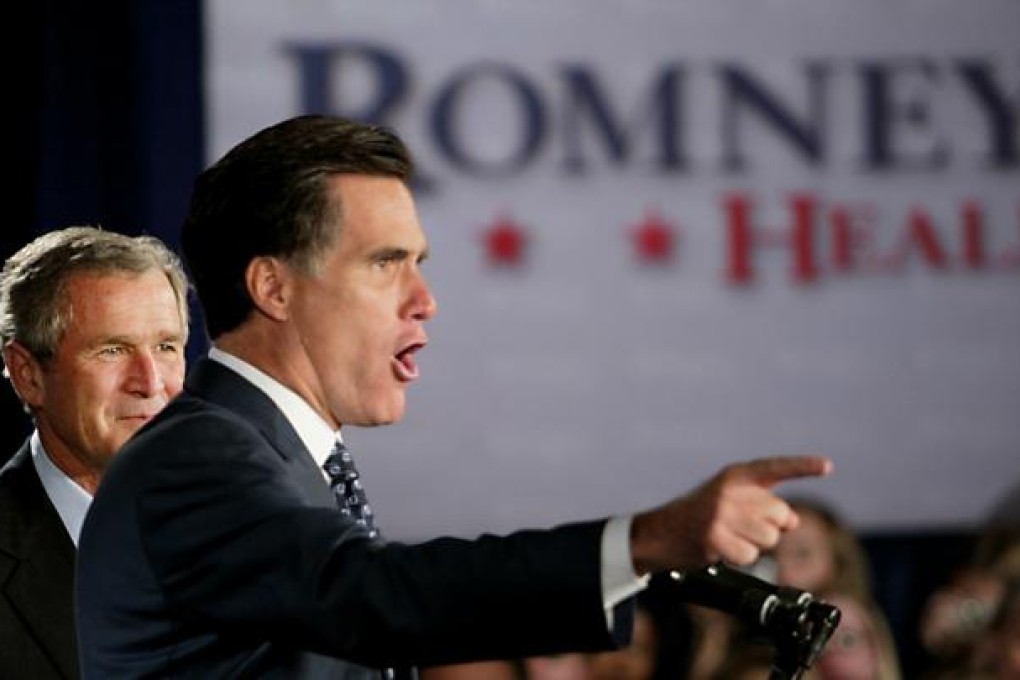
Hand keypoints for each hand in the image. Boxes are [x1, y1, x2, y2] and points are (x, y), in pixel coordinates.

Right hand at [629, 455, 832, 573]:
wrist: (659, 533)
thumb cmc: (698, 517)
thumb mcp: (730, 502)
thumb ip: (764, 505)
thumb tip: (794, 521)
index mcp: (736, 475)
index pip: (775, 467)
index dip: (804, 466)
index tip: (828, 466)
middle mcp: (730, 490)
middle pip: (780, 515)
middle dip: (768, 527)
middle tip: (739, 527)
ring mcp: (721, 513)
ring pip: (769, 539)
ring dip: (753, 545)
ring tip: (728, 538)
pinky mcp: (715, 537)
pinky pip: (750, 555)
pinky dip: (738, 558)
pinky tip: (719, 549)